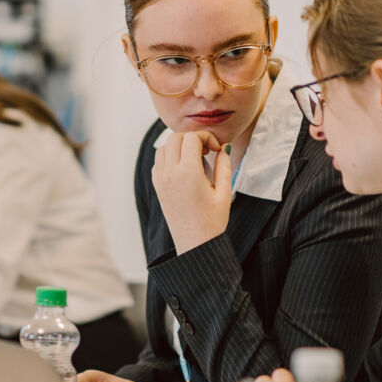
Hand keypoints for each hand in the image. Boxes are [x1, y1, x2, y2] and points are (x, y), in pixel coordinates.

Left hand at [151, 131, 231, 253]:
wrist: (195, 244)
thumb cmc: (212, 221)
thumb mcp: (224, 192)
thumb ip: (224, 165)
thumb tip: (223, 148)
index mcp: (188, 173)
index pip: (191, 138)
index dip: (207, 137)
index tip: (216, 149)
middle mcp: (170, 174)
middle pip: (175, 138)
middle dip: (192, 138)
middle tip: (206, 151)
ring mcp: (160, 180)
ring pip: (164, 147)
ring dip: (180, 146)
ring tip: (195, 158)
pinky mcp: (157, 186)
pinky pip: (159, 161)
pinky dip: (170, 157)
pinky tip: (184, 168)